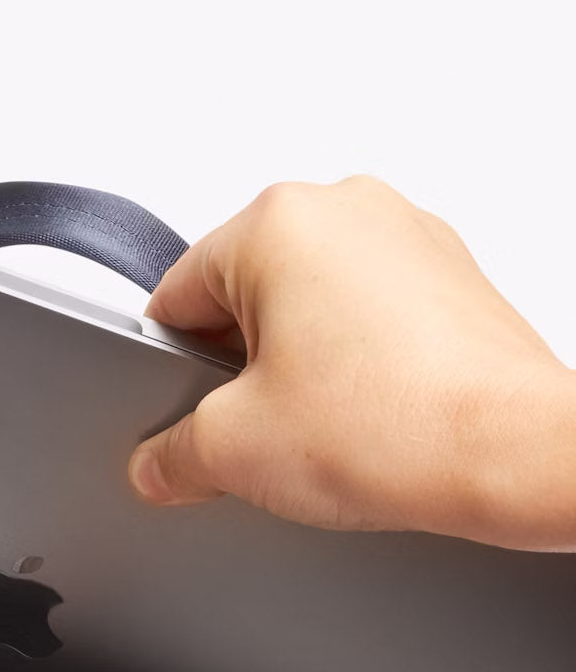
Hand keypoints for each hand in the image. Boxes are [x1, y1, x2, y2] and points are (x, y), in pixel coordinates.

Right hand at [129, 175, 575, 548]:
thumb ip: (170, 455)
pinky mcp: (450, 278)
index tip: (182, 420)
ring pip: (309, 310)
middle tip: (263, 433)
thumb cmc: (400, 426)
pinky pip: (370, 320)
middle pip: (243, 300)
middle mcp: (346, 207)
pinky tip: (370, 420)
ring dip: (300, 370)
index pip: (174, 296)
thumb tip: (158, 463)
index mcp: (276, 220)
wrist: (513, 454)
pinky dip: (358, 368)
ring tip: (328, 429)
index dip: (167, 373)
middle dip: (239, 373)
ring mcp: (406, 237)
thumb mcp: (233, 452)